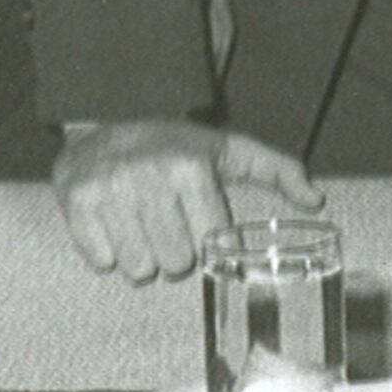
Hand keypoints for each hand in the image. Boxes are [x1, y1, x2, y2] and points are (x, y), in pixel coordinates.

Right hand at [53, 120, 318, 283]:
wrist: (105, 121)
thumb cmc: (176, 146)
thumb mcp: (229, 150)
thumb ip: (278, 171)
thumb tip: (316, 200)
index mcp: (190, 166)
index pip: (208, 243)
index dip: (204, 238)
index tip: (195, 219)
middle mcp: (148, 176)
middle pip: (174, 264)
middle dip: (173, 253)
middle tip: (165, 225)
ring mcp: (109, 190)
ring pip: (137, 269)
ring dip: (141, 257)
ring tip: (140, 226)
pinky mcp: (75, 202)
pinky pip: (101, 261)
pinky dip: (106, 252)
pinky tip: (112, 225)